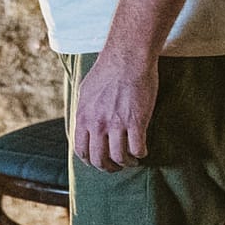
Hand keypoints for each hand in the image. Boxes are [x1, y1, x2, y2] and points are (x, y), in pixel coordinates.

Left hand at [73, 50, 156, 171]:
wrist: (127, 57)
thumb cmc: (108, 69)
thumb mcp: (86, 90)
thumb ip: (84, 111)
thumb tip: (83, 124)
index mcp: (83, 116)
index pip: (81, 151)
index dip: (89, 161)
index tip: (97, 162)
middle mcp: (97, 124)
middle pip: (99, 159)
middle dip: (108, 167)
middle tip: (115, 166)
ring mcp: (117, 124)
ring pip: (119, 157)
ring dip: (126, 163)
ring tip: (132, 160)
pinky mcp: (136, 121)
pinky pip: (138, 148)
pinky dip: (141, 154)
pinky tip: (143, 151)